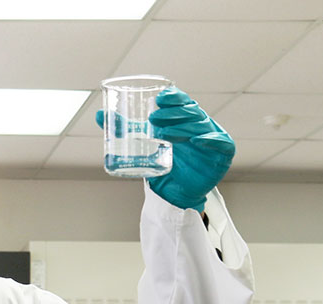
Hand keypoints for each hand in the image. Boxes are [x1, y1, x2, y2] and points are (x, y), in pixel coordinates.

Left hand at [97, 87, 234, 212]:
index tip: (159, 98)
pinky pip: (221, 142)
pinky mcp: (222, 153)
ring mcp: (213, 136)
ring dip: (184, 126)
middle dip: (173, 112)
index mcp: (185, 116)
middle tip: (154, 118)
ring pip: (201, 125)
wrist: (177, 189)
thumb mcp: (144, 141)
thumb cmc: (164, 160)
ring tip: (164, 133)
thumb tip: (100, 114)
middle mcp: (200, 123)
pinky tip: (198, 141)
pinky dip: (210, 140)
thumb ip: (125, 127)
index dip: (173, 96)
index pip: (182, 100)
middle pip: (191, 111)